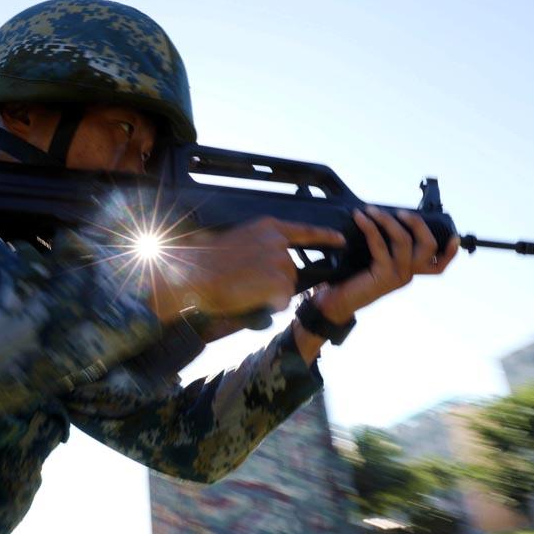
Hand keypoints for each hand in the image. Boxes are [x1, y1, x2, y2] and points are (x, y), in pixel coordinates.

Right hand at [149, 216, 344, 322]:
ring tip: (243, 290)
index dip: (325, 237)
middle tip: (246, 283)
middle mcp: (278, 242)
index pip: (305, 231)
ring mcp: (280, 261)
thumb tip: (264, 264)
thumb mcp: (236, 241)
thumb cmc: (205, 261)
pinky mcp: (279, 282)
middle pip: (291, 270)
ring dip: (270, 294)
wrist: (192, 273)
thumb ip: (257, 247)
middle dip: (275, 282)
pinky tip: (249, 298)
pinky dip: (268, 305)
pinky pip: (282, 301)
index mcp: (268, 227)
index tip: (341, 240)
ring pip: (286, 287)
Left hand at [312, 206, 458, 323]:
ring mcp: (398, 276)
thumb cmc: (351, 278)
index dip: (450, 252)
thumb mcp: (373, 259)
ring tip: (371, 210)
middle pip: (428, 246)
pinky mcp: (383, 275)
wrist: (334, 301)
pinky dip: (370, 227)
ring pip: (404, 240)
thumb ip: (386, 246)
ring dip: (387, 220)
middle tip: (399, 211)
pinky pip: (380, 244)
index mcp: (410, 271)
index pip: (439, 266)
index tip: (454, 237)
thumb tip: (385, 217)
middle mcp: (408, 274)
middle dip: (417, 223)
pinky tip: (361, 218)